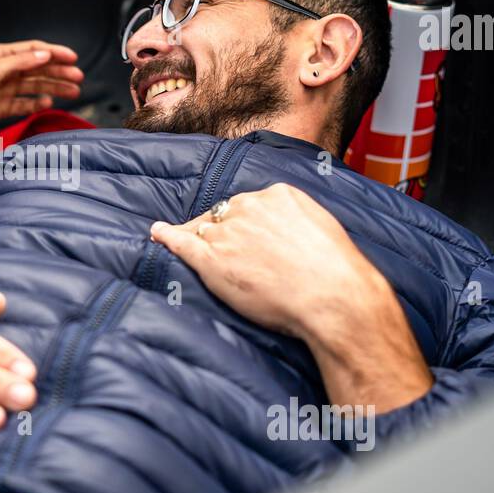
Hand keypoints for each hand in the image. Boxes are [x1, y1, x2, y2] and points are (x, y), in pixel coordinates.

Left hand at [0, 40, 83, 148]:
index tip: (73, 58)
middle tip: (78, 78)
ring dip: (54, 88)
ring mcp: (4, 90)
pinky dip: (37, 104)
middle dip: (59, 73)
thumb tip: (45, 55)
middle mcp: (4, 71)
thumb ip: (21, 63)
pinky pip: (24, 104)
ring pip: (35, 87)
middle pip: (38, 69)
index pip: (34, 51)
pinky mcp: (1, 107)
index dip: (54, 53)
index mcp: (1, 56)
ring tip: (72, 92)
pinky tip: (48, 104)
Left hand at [150, 183, 431, 411]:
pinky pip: (181, 243)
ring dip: (197, 238)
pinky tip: (158, 234)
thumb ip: (297, 221)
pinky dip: (167, 237)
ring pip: (204, 230)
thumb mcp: (321, 228)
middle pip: (223, 214)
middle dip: (222, 230)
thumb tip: (290, 229)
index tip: (243, 234)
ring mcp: (227, 233)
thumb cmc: (335, 270)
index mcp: (277, 196)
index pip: (248, 204)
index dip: (242, 222)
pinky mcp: (212, 260)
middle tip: (226, 250)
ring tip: (187, 244)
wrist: (332, 296)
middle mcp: (248, 208)